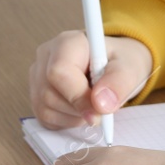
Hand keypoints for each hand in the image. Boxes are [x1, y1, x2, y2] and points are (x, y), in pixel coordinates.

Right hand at [29, 31, 152, 129]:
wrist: (114, 65)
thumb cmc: (120, 62)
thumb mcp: (130, 68)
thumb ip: (118, 84)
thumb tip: (101, 105)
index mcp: (67, 43)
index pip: (58, 72)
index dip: (78, 97)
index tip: (100, 111)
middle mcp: (46, 57)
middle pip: (50, 95)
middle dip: (80, 109)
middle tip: (101, 105)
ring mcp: (36, 76)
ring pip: (45, 109)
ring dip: (75, 117)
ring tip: (91, 103)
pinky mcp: (35, 95)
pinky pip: (45, 118)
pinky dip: (66, 121)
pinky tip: (79, 109)